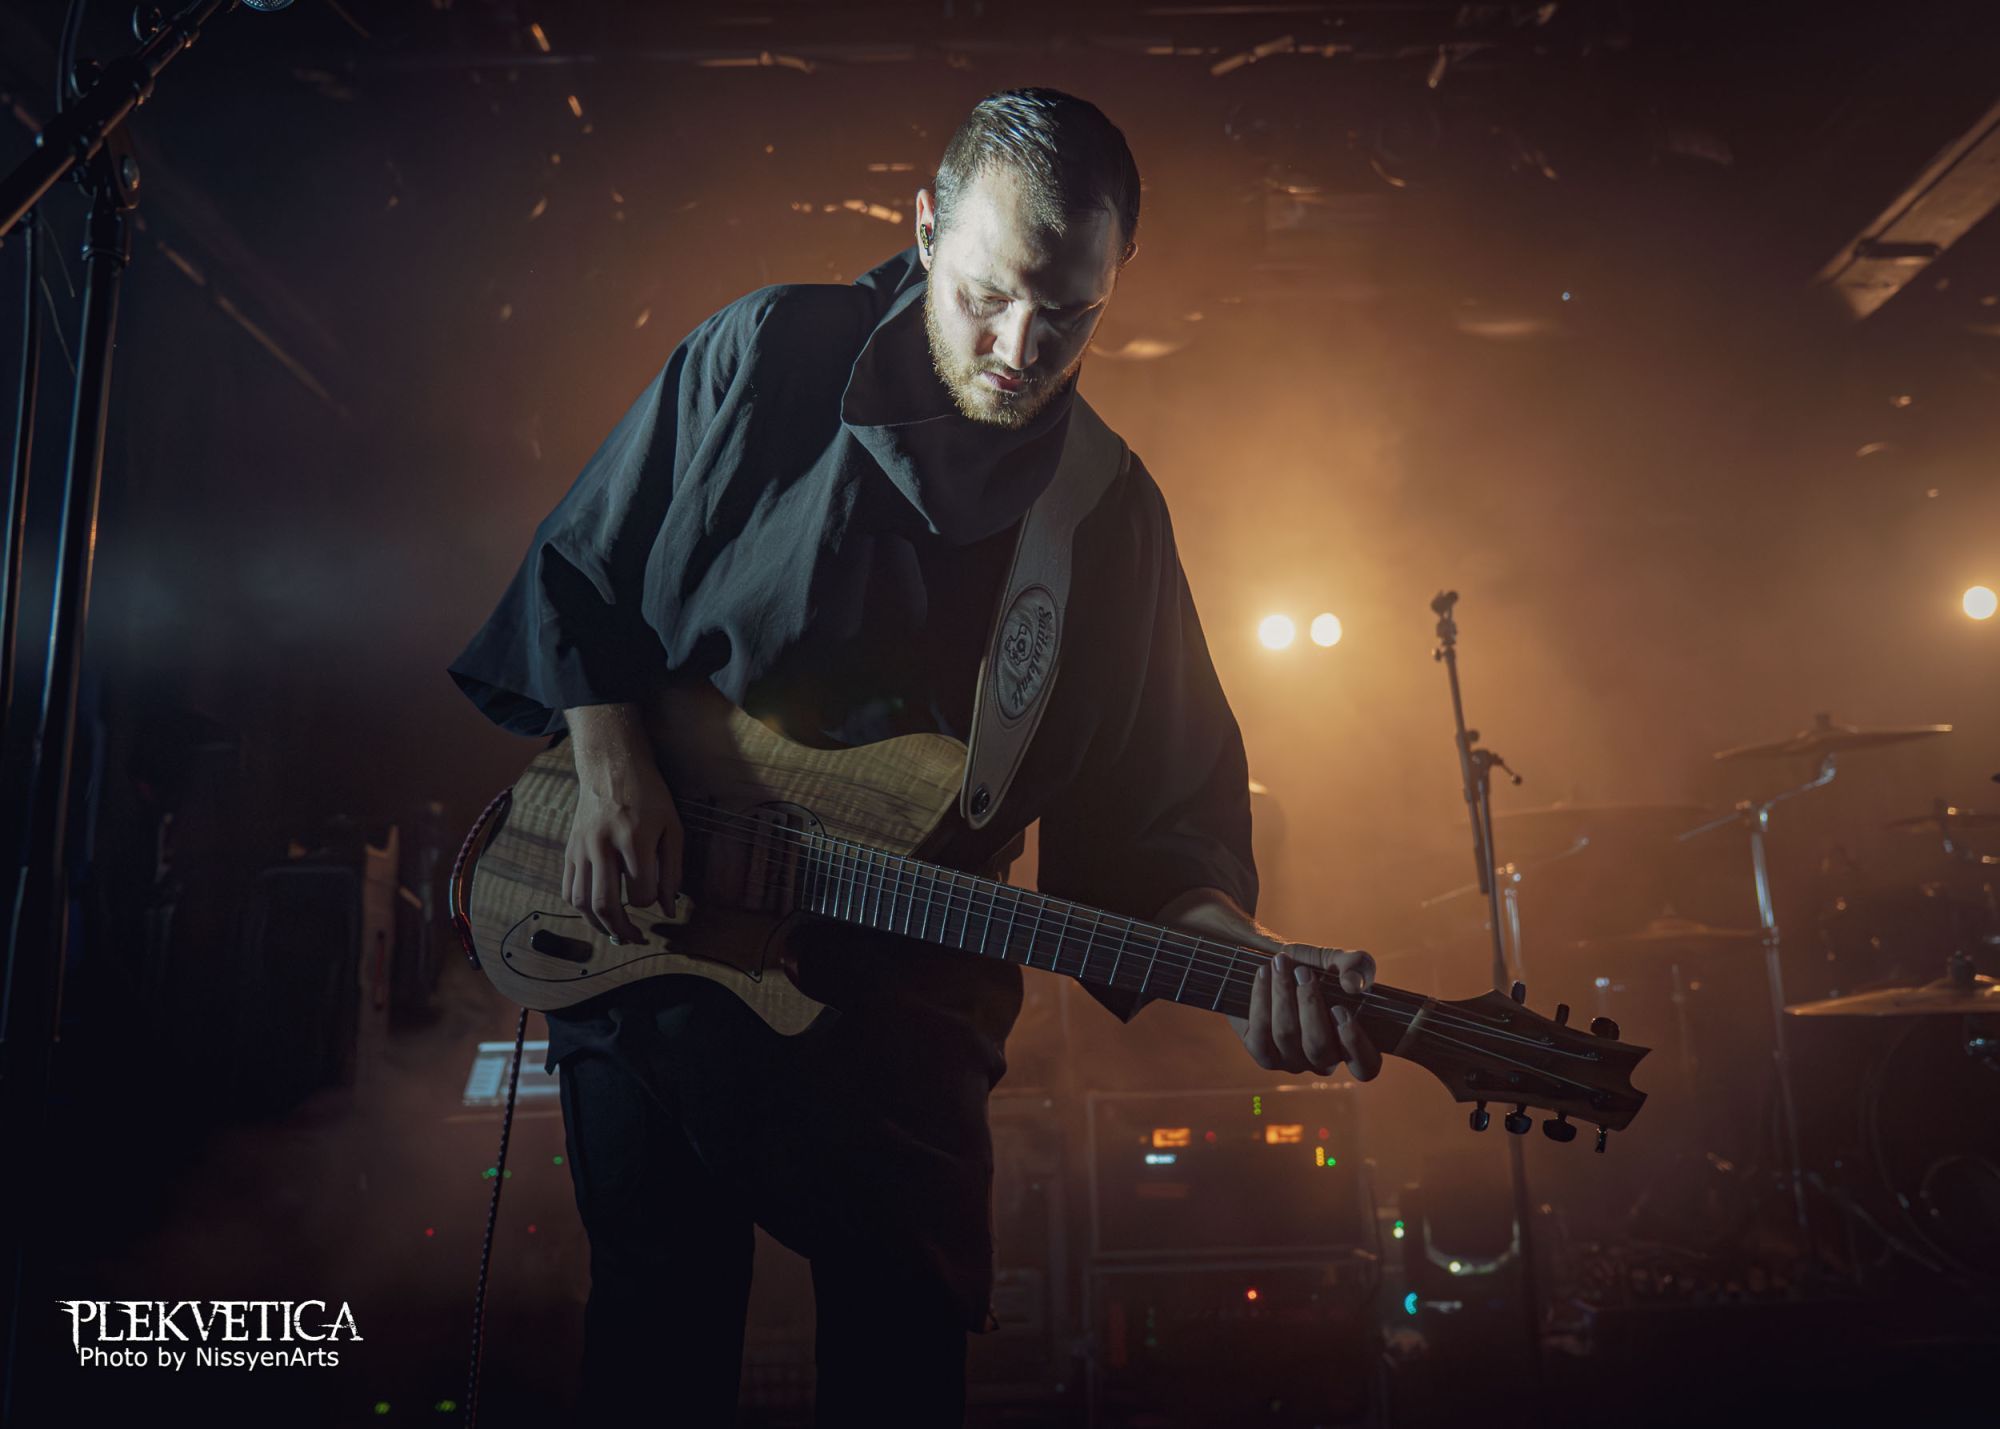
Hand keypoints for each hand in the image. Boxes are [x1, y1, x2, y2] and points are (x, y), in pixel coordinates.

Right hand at [563, 751, 682, 944]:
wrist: (610, 766)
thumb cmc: (649, 796)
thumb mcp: (673, 827)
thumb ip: (674, 871)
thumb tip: (669, 910)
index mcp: (633, 839)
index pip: (640, 893)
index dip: (650, 904)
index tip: (657, 899)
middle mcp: (602, 846)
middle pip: (605, 904)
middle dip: (622, 930)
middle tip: (635, 939)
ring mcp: (581, 848)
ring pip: (581, 902)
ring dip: (598, 925)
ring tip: (615, 932)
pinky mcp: (569, 849)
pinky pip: (568, 889)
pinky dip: (580, 908)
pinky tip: (596, 913)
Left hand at [1228, 944, 1381, 1080]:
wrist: (1275, 963)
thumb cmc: (1315, 966)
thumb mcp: (1340, 960)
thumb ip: (1358, 966)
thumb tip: (1353, 985)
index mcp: (1350, 1045)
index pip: (1365, 1066)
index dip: (1355, 1044)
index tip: (1340, 1009)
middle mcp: (1321, 1060)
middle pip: (1318, 1047)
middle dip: (1309, 1004)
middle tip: (1303, 971)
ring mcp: (1290, 1060)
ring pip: (1286, 1036)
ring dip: (1282, 993)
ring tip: (1280, 963)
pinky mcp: (1261, 1051)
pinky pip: (1259, 1032)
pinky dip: (1260, 998)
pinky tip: (1264, 973)